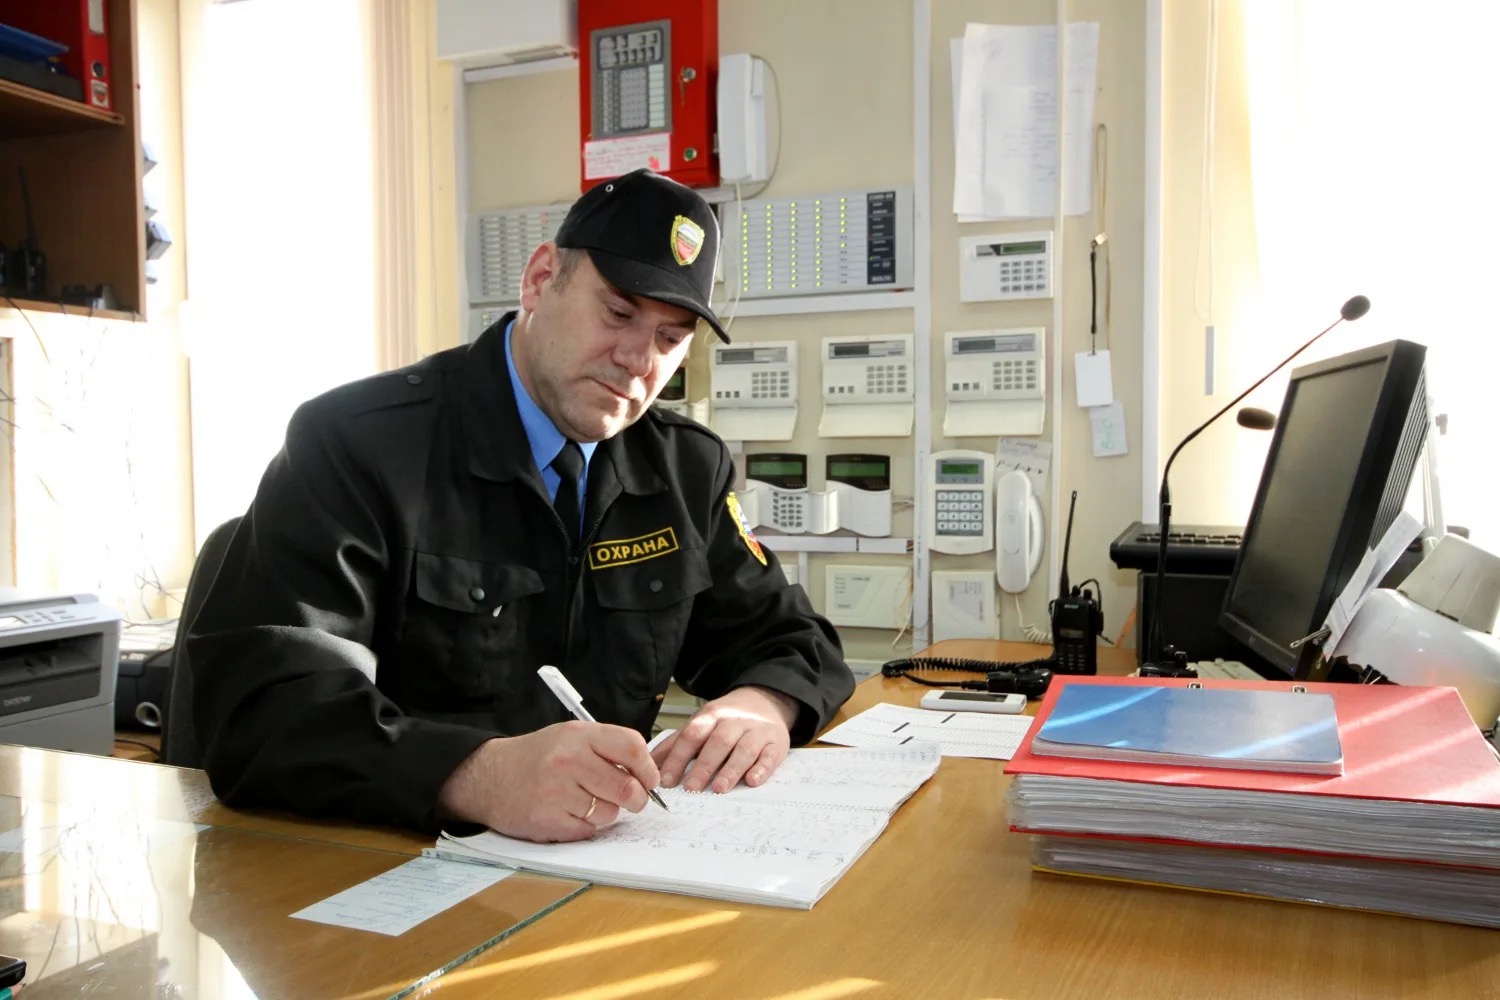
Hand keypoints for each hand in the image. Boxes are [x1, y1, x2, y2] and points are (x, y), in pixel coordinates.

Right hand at [438, 722, 659, 842]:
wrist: (487, 776)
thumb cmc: (536, 757)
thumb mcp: (569, 737)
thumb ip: (606, 749)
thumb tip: (646, 774)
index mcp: (579, 736)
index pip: (632, 747)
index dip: (648, 768)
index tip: (650, 780)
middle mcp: (569, 761)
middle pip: (627, 788)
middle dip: (637, 799)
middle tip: (633, 800)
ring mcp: (557, 792)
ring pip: (609, 813)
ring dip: (606, 812)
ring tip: (586, 802)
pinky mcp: (548, 820)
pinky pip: (587, 830)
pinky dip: (585, 826)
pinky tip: (568, 813)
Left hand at [653, 686, 798, 793]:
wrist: (766, 701)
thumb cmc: (728, 719)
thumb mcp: (701, 723)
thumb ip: (677, 743)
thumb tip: (649, 763)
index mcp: (712, 716)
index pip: (692, 735)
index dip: (678, 757)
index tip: (667, 779)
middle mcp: (734, 721)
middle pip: (718, 742)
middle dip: (704, 765)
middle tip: (691, 788)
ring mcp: (757, 731)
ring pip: (744, 749)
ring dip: (731, 769)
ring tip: (718, 788)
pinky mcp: (777, 742)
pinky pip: (770, 755)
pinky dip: (762, 769)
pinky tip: (753, 781)